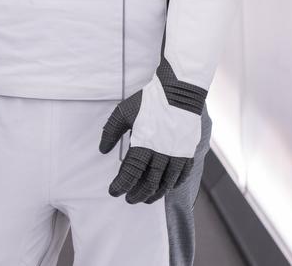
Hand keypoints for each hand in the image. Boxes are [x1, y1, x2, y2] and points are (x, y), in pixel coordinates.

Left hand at [98, 62, 205, 203]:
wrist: (179, 91)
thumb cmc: (149, 101)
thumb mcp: (124, 112)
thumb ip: (111, 132)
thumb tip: (102, 150)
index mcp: (145, 143)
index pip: (131, 172)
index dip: (121, 185)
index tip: (114, 191)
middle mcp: (162, 152)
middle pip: (149, 182)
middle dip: (137, 194)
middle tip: (129, 199)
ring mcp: (177, 153)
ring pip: (166, 182)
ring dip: (155, 194)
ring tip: (146, 199)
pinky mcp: (188, 150)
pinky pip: (182, 174)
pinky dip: (173, 184)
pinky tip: (167, 188)